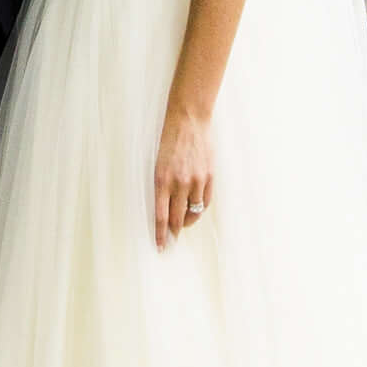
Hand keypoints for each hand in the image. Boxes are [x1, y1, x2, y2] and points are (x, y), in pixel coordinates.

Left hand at [154, 102, 213, 250]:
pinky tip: (195, 209)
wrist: (189, 119)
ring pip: (193, 212)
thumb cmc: (169, 139)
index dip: (160, 234)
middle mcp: (179, 183)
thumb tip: (164, 208)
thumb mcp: (157, 163)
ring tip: (183, 223)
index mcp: (161, 180)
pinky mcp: (209, 176)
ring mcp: (196, 180)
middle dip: (174, 231)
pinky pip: (206, 201)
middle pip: (177, 219)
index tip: (160, 246)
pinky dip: (200, 208)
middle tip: (171, 238)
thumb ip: (161, 185)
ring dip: (187, 220)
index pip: (161, 216)